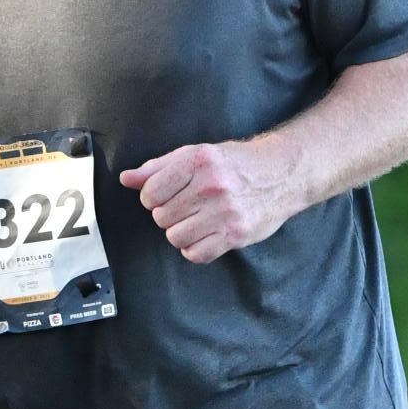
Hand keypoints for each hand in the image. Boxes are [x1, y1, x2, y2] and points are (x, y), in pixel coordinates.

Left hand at [120, 141, 288, 260]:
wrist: (282, 173)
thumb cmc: (235, 163)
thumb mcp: (196, 154)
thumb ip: (158, 168)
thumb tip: (126, 179)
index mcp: (198, 160)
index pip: (150, 193)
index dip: (153, 198)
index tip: (166, 196)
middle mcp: (212, 185)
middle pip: (161, 217)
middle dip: (169, 215)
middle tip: (187, 207)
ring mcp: (225, 211)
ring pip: (176, 237)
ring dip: (181, 232)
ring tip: (197, 220)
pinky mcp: (236, 233)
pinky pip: (196, 254)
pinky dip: (196, 249)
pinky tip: (206, 234)